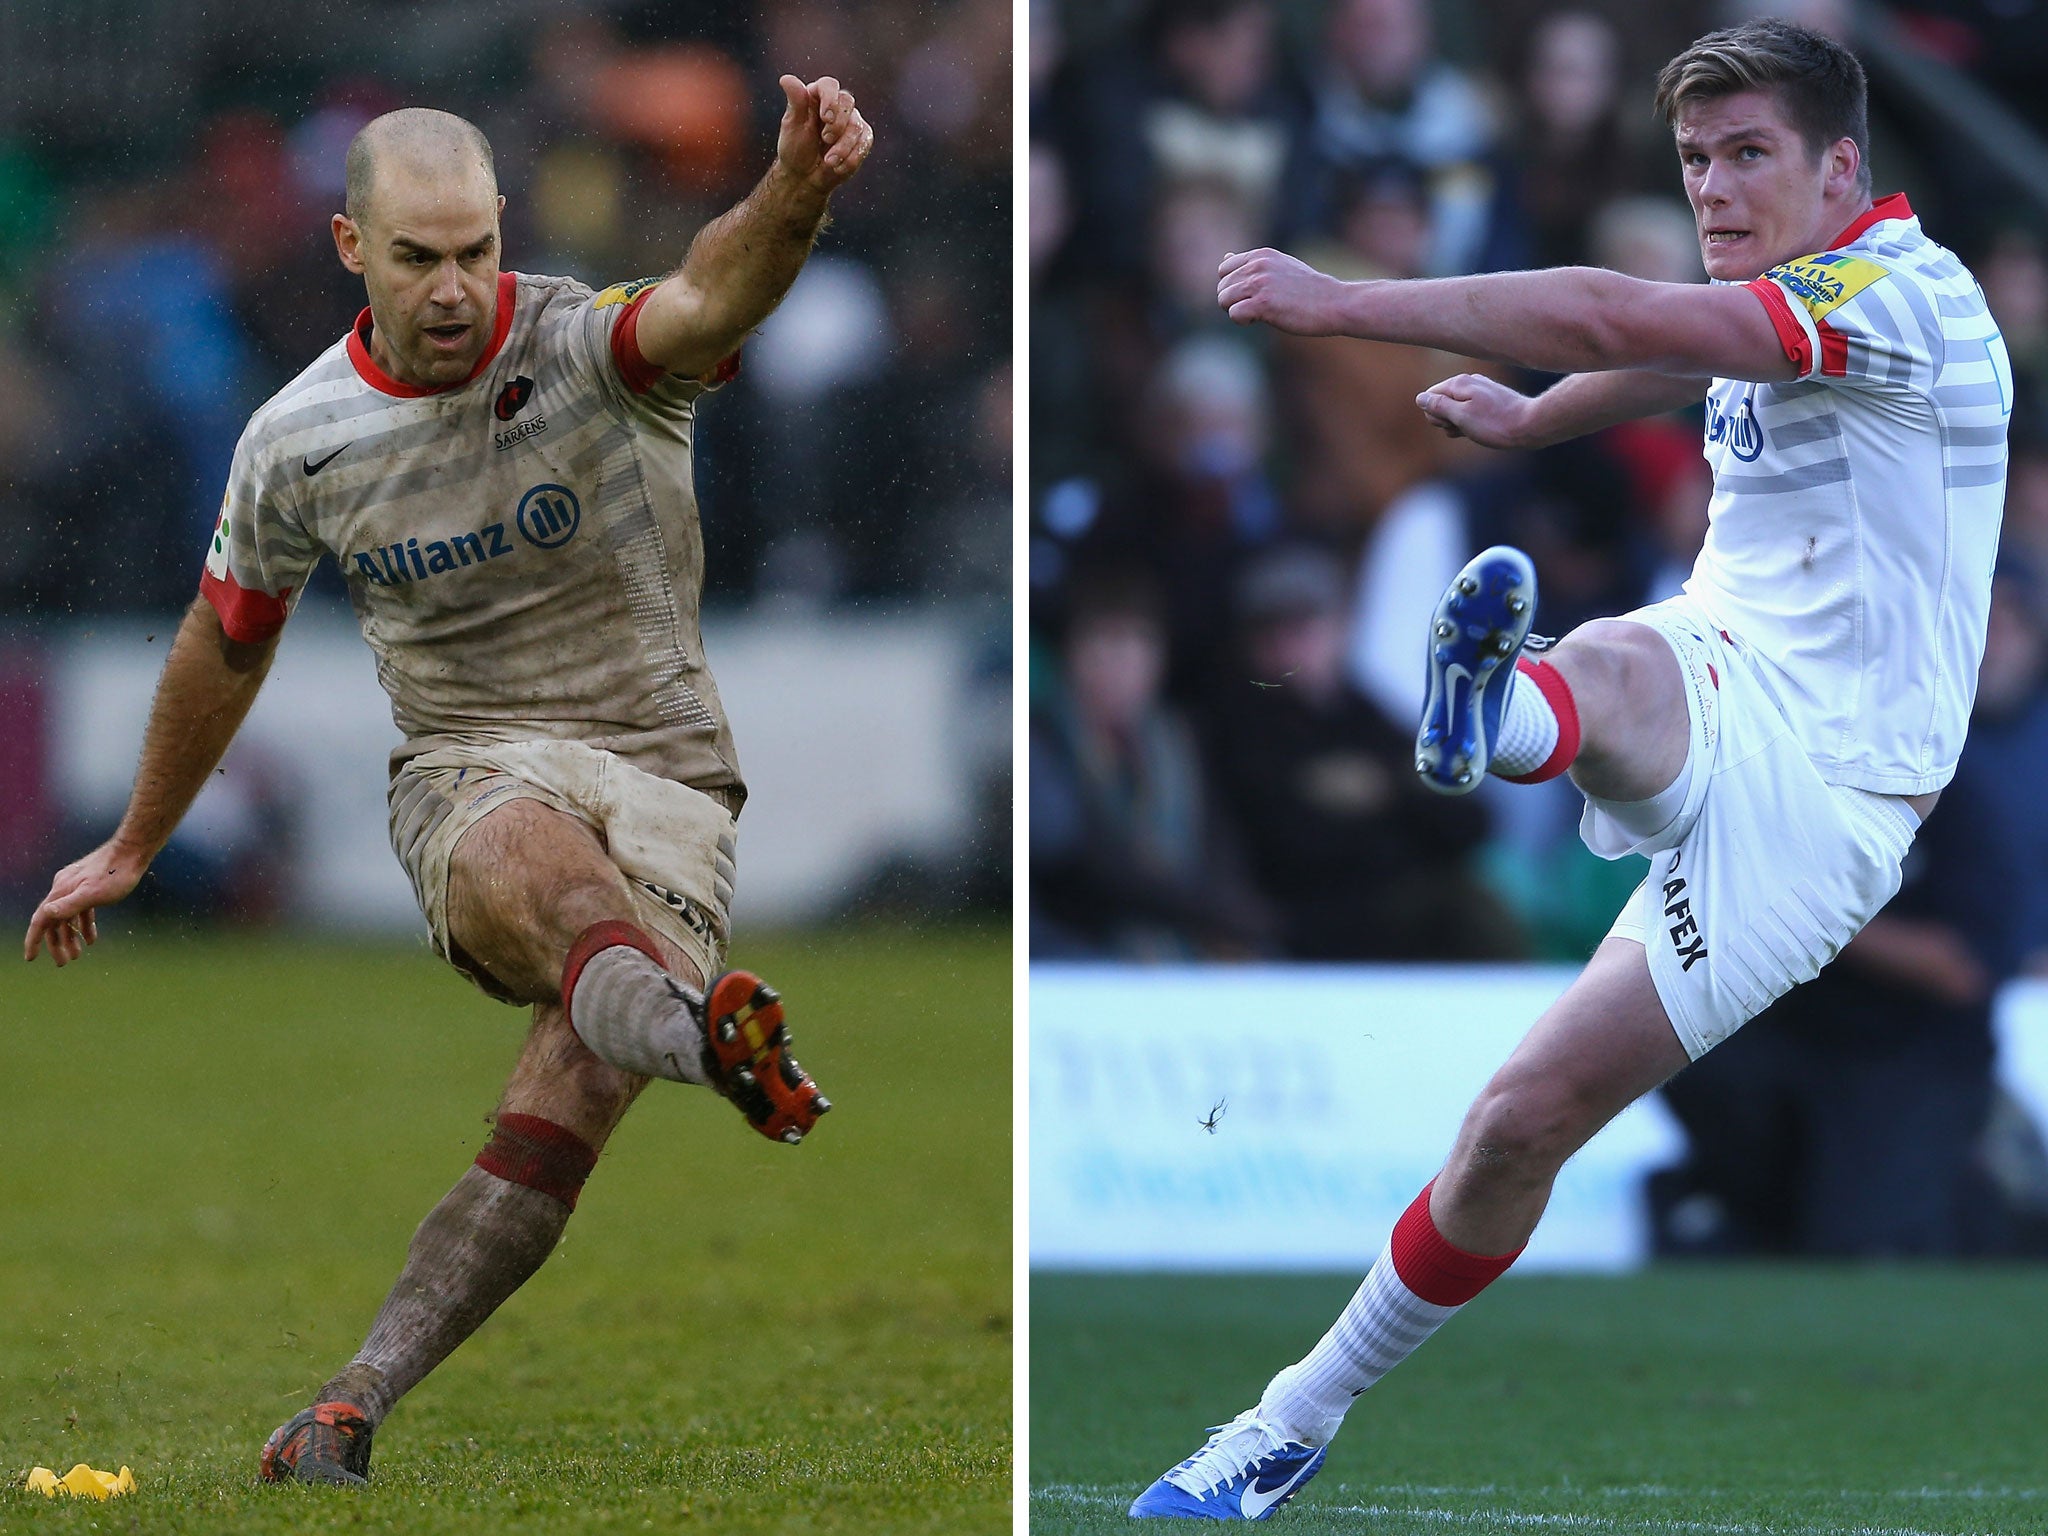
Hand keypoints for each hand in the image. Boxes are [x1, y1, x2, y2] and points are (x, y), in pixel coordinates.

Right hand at [24, 841, 147, 965]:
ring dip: (71, 936)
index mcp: (60, 891)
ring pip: (68, 917)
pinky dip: (84, 925)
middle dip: (56, 943)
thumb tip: (46, 914)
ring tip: (77, 955)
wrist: (133, 851)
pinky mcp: (90, 886)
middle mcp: (64, 888)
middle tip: (63, 962)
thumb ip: (69, 905)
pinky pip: (82, 910)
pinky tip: (91, 939)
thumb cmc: (116, 873)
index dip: (34, 940)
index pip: (41, 919)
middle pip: (54, 921)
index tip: (31, 958)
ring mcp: (76, 886)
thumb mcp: (93, 893)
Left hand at [774, 74, 873, 195]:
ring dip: (843, 147)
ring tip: (829, 161)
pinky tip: (838, 166)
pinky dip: (852, 157)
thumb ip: (795, 102)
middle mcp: (837, 105)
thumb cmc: (795, 149)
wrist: (805, 177)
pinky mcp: (862, 138)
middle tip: (825, 140)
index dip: (830, 99)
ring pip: (857, 126)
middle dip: (837, 125)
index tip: (825, 118)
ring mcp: (851, 122)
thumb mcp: (792, 126)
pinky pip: (865, 142)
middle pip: (847, 102)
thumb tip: (786, 79)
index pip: (829, 85)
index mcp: (817, 96)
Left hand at [1216, 248, 1343, 333]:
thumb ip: (1252, 264)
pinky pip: (1234, 314)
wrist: (1334, 303)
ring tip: (1259, 314)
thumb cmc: (1309, 290)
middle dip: (1234, 302)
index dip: (1233, 287)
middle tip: (1256, 308)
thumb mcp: (1280, 267)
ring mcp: (1260, 283)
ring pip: (1224, 300)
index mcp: (1261, 255)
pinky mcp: (1263, 303)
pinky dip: (1243, 321)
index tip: (1250, 296)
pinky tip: (1260, 319)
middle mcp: (1258, 265)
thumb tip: (1226, 256)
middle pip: (1222, 287)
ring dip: (1237, 312)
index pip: (1224, 269)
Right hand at [1416, 373, 1534, 449]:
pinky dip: (1471, 423)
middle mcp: (1469, 381)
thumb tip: (1420, 398)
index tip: (1454, 423)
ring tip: (1477, 429)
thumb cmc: (1495, 423)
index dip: (1436, 416)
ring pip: (1456, 410)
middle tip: (1466, 427)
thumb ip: (1438, 406)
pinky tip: (1482, 429)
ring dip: (1459, 424)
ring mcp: (1480, 390)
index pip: (1428, 398)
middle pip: (1441, 404)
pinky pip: (1469, 412)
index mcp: (1459, 383)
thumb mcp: (1461, 417)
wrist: (1531, 425)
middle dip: (1447, 421)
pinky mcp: (1490, 400)